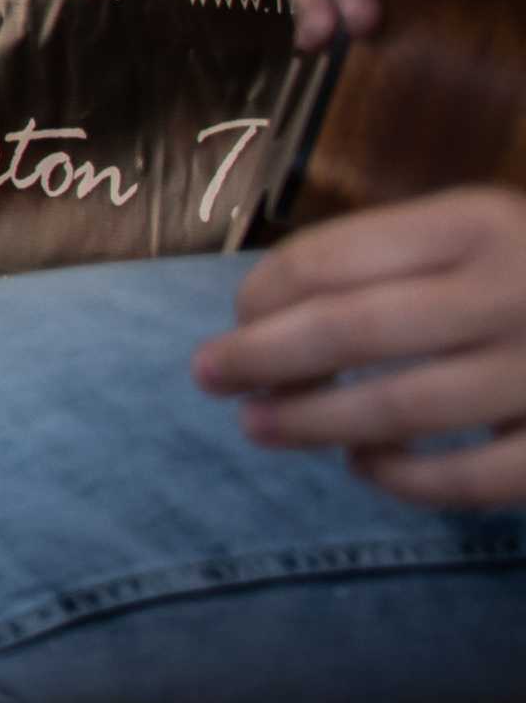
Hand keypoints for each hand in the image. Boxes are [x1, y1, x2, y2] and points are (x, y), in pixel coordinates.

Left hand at [197, 185, 525, 510]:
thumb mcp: (485, 230)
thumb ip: (394, 256)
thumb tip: (266, 309)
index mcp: (481, 223)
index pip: (332, 258)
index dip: (263, 293)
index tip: (235, 317)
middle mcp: (511, 291)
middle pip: (347, 332)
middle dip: (259, 358)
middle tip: (206, 376)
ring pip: (396, 410)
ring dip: (310, 422)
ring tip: (259, 426)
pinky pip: (468, 480)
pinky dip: (403, 480)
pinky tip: (367, 467)